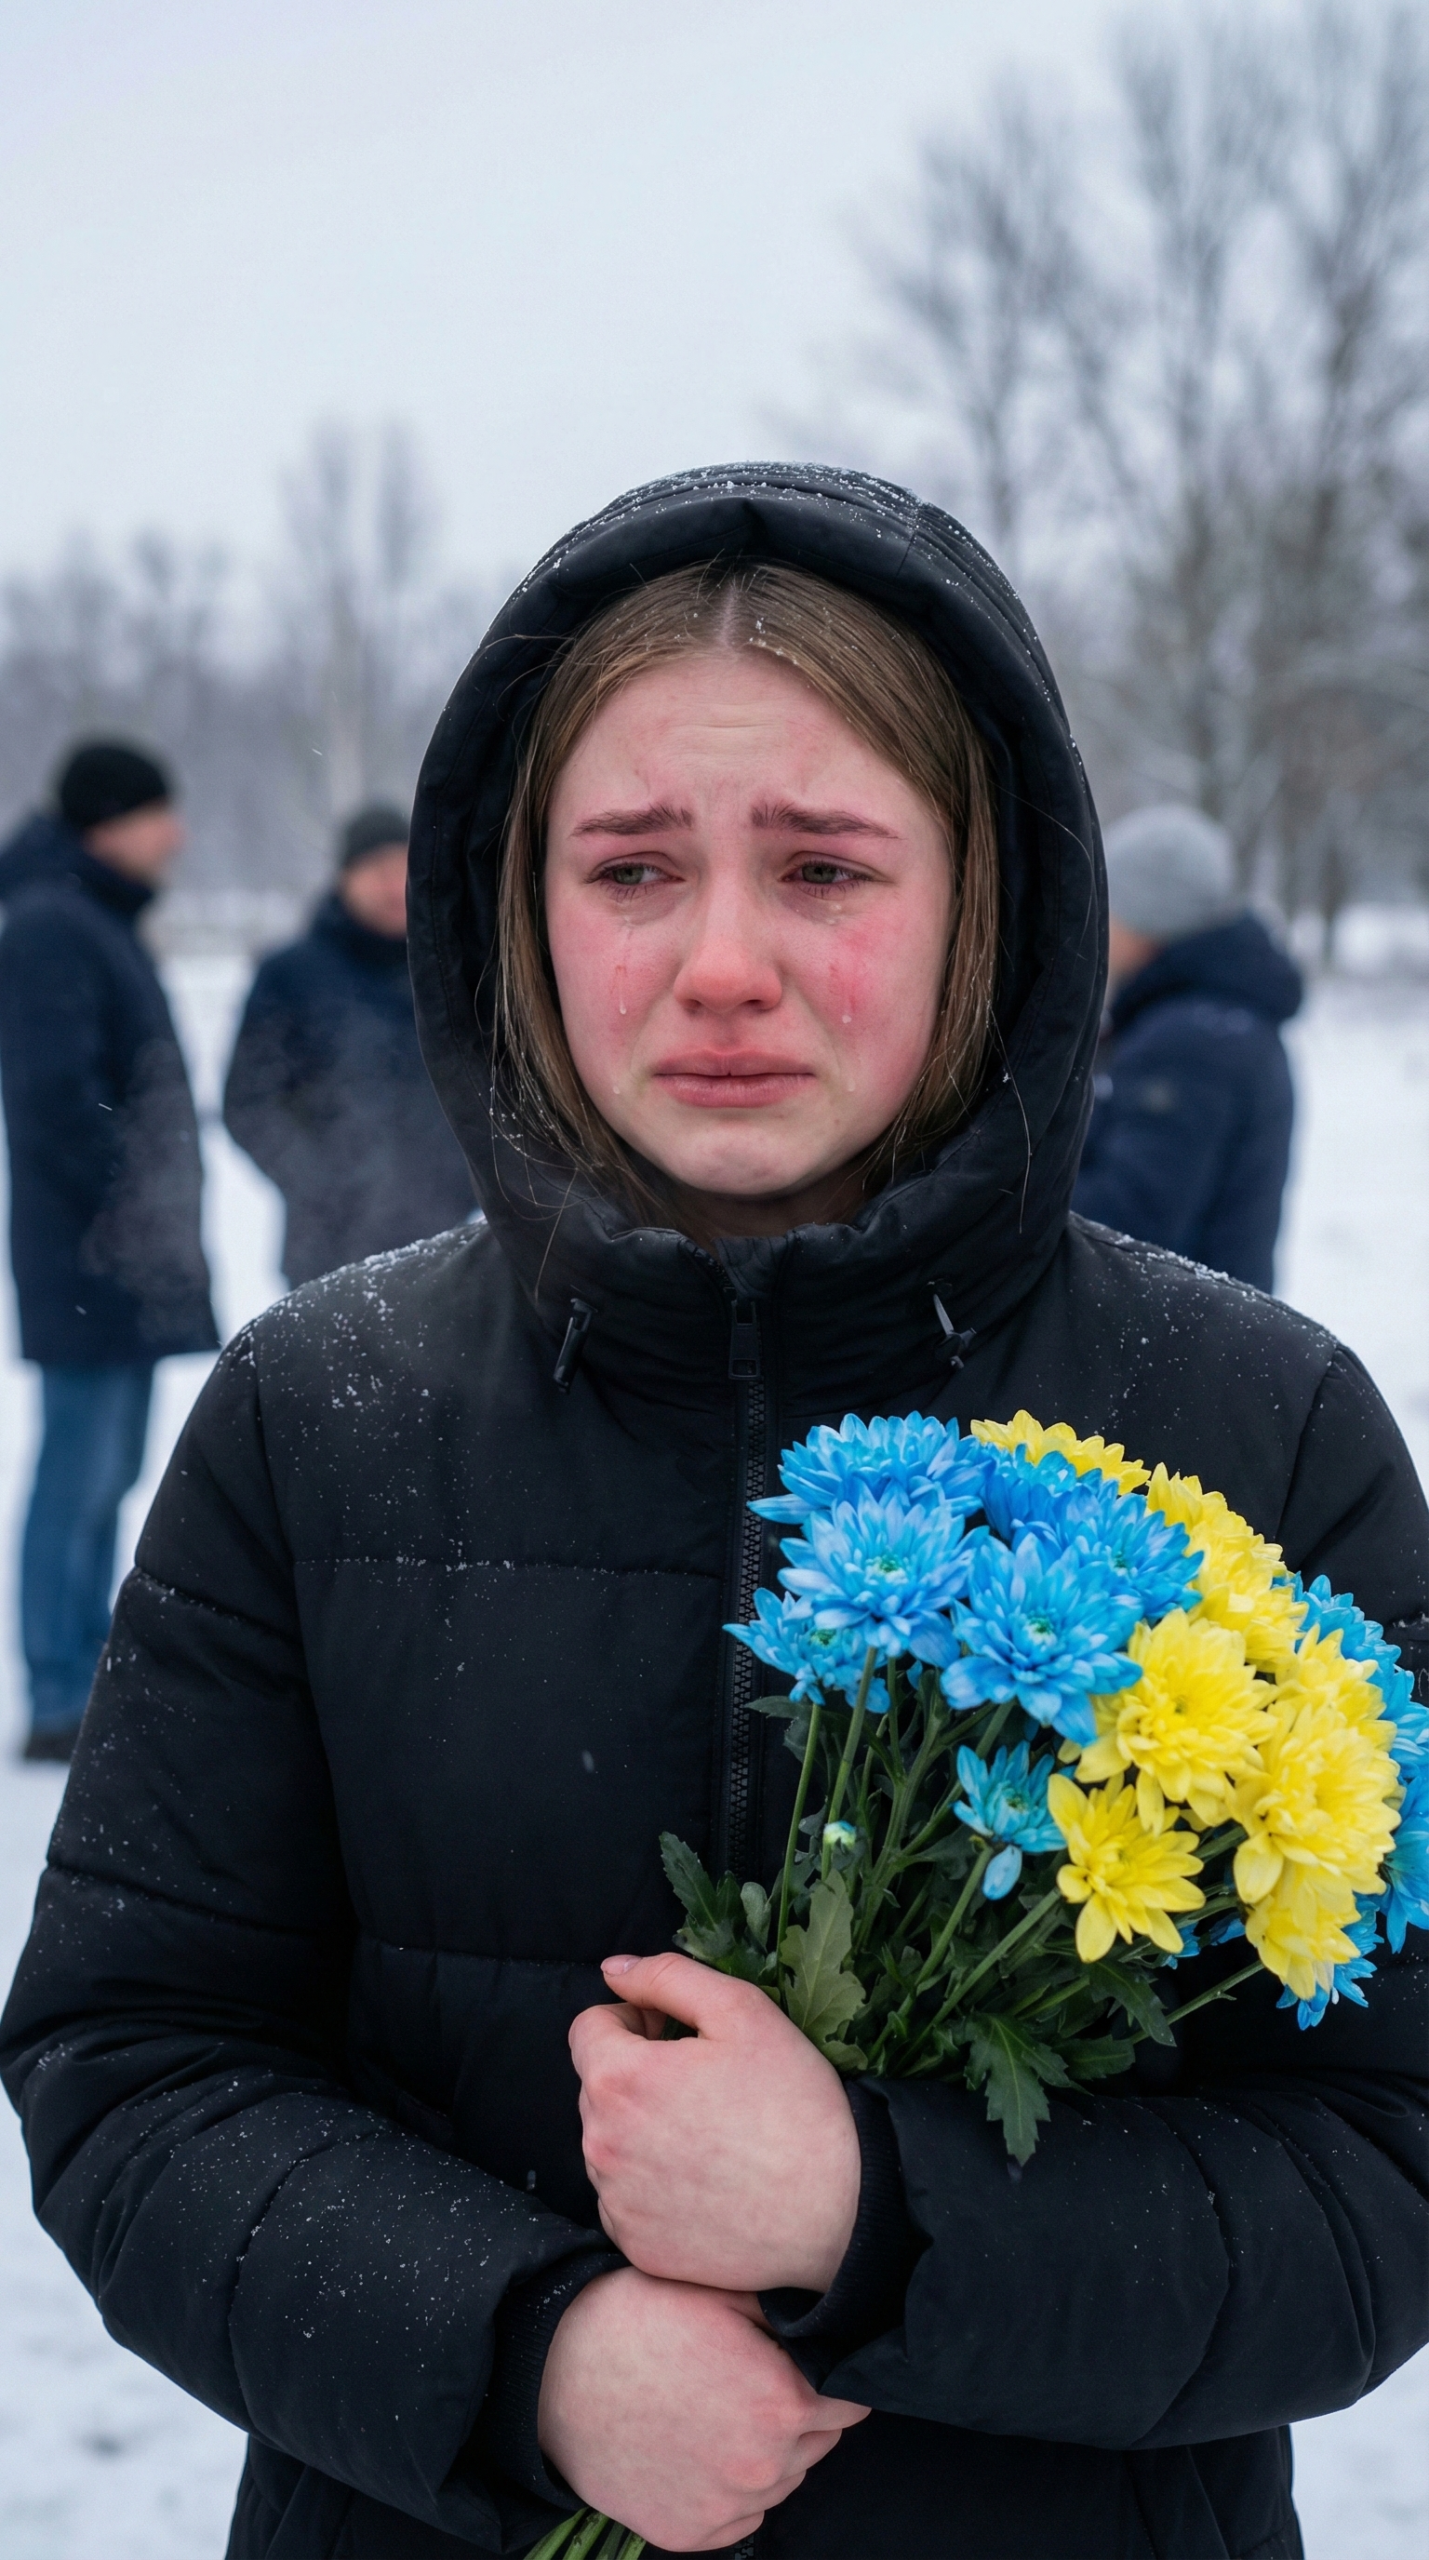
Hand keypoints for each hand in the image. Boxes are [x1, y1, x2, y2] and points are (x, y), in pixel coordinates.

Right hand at [537, 2267, 869, 2552]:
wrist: (555, 2372)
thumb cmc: (638, 2319)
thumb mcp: (720, 2293)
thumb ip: (788, 2320)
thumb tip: (833, 2330)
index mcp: (781, 2402)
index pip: (849, 2404)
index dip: (832, 2379)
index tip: (809, 2365)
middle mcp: (762, 2465)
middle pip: (820, 2444)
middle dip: (801, 2414)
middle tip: (755, 2380)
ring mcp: (724, 2506)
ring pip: (782, 2481)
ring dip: (769, 2451)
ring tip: (720, 2410)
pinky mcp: (688, 2533)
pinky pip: (741, 2515)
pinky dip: (732, 2488)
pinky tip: (699, 2447)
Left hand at [570, 1951, 860, 2293]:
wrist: (835, 2213)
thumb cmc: (792, 2104)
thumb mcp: (742, 2011)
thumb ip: (667, 1977)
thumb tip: (612, 1970)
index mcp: (619, 2079)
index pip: (587, 2029)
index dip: (633, 2020)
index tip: (674, 2035)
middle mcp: (601, 2145)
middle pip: (596, 2087)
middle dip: (636, 2074)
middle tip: (702, 2085)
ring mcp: (616, 2202)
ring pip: (609, 2143)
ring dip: (640, 2129)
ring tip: (707, 2136)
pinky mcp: (635, 2245)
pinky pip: (624, 2199)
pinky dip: (651, 2185)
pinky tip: (705, 2181)